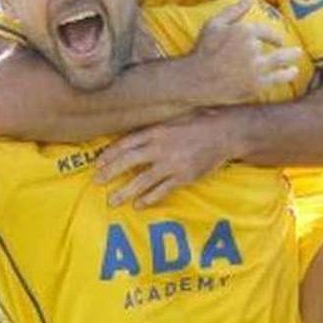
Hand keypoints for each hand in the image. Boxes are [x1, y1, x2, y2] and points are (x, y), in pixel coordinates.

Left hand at [95, 111, 240, 207]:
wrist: (226, 133)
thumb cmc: (200, 122)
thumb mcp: (174, 118)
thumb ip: (155, 129)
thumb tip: (134, 137)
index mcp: (157, 131)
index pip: (126, 143)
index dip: (110, 154)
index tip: (98, 163)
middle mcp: (161, 147)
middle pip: (129, 161)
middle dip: (110, 172)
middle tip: (96, 182)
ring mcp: (172, 164)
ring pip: (142, 180)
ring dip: (125, 192)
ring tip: (112, 201)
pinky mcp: (184, 177)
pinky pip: (162, 190)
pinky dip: (150, 198)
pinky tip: (139, 205)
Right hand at [188, 0, 301, 105]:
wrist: (196, 78)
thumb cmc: (203, 49)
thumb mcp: (214, 24)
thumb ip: (233, 11)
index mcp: (245, 32)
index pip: (266, 32)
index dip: (274, 36)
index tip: (279, 40)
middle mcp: (253, 49)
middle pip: (279, 49)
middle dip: (289, 51)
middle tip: (297, 52)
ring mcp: (256, 68)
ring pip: (280, 64)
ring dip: (291, 63)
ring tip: (295, 67)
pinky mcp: (256, 85)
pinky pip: (276, 79)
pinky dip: (286, 76)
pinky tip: (291, 74)